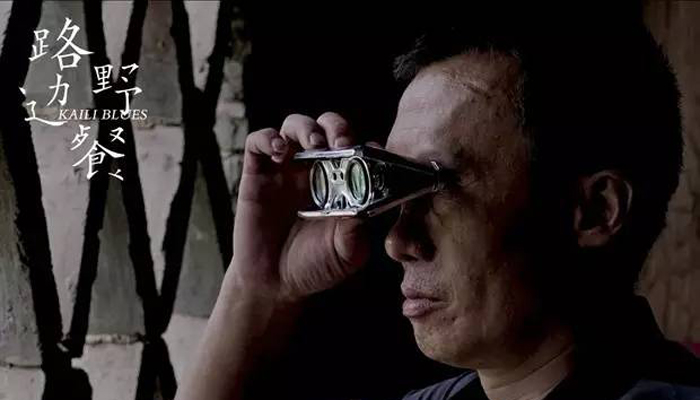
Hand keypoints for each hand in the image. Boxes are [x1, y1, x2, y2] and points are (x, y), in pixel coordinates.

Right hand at [229, 112, 369, 301]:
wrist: (274, 284)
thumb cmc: (314, 265)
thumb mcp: (347, 251)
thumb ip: (358, 228)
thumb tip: (368, 201)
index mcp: (341, 183)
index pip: (355, 149)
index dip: (364, 145)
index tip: (371, 153)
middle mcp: (314, 170)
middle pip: (326, 128)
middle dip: (336, 128)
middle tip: (341, 143)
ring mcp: (285, 169)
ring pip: (295, 126)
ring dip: (307, 128)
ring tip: (314, 144)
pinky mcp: (257, 174)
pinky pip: (258, 142)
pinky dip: (269, 139)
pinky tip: (280, 153)